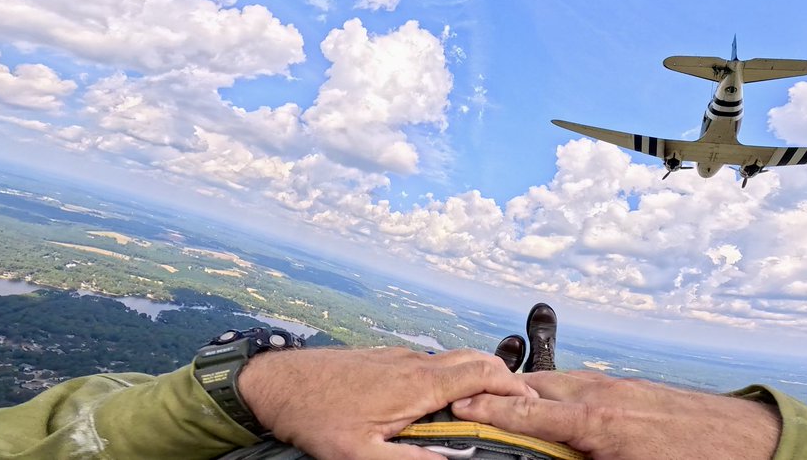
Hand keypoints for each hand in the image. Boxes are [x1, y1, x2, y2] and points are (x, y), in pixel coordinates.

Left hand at [238, 347, 537, 459]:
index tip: (529, 401)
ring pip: (451, 359)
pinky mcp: (384, 358)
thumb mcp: (359, 454)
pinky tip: (440, 398)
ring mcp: (399, 357)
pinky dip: (449, 374)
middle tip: (518, 401)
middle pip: (474, 359)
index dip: (512, 385)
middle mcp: (413, 363)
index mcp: (417, 384)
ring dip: (476, 375)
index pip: (481, 373)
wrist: (276, 382)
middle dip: (503, 377)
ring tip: (486, 402)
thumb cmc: (314, 415)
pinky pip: (429, 362)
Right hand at [452, 370, 780, 459]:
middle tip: (476, 404)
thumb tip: (548, 453)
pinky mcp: (636, 390)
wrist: (757, 445)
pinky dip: (566, 394)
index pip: (529, 412)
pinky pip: (587, 385)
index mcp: (598, 422)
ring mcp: (621, 387)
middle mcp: (605, 395)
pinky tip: (566, 413)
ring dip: (536, 394)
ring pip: (564, 383)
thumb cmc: (700, 459)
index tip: (461, 408)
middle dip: (506, 393)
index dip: (490, 411)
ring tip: (514, 406)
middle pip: (540, 386)